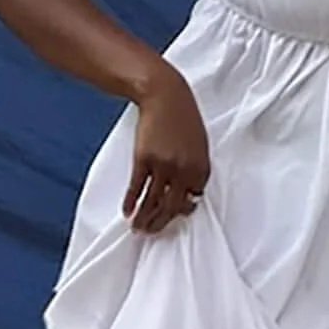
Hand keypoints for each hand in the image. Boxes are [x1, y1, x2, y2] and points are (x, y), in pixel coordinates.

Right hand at [125, 68, 209, 233]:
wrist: (165, 96)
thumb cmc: (183, 117)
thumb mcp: (199, 144)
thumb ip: (195, 167)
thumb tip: (187, 190)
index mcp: (201, 168)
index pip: (193, 200)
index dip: (181, 211)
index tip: (172, 217)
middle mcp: (184, 171)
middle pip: (172, 206)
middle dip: (160, 222)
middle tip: (150, 232)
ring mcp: (164, 166)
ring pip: (153, 201)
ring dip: (144, 218)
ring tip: (138, 228)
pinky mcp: (144, 159)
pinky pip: (137, 187)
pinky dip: (131, 202)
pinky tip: (127, 212)